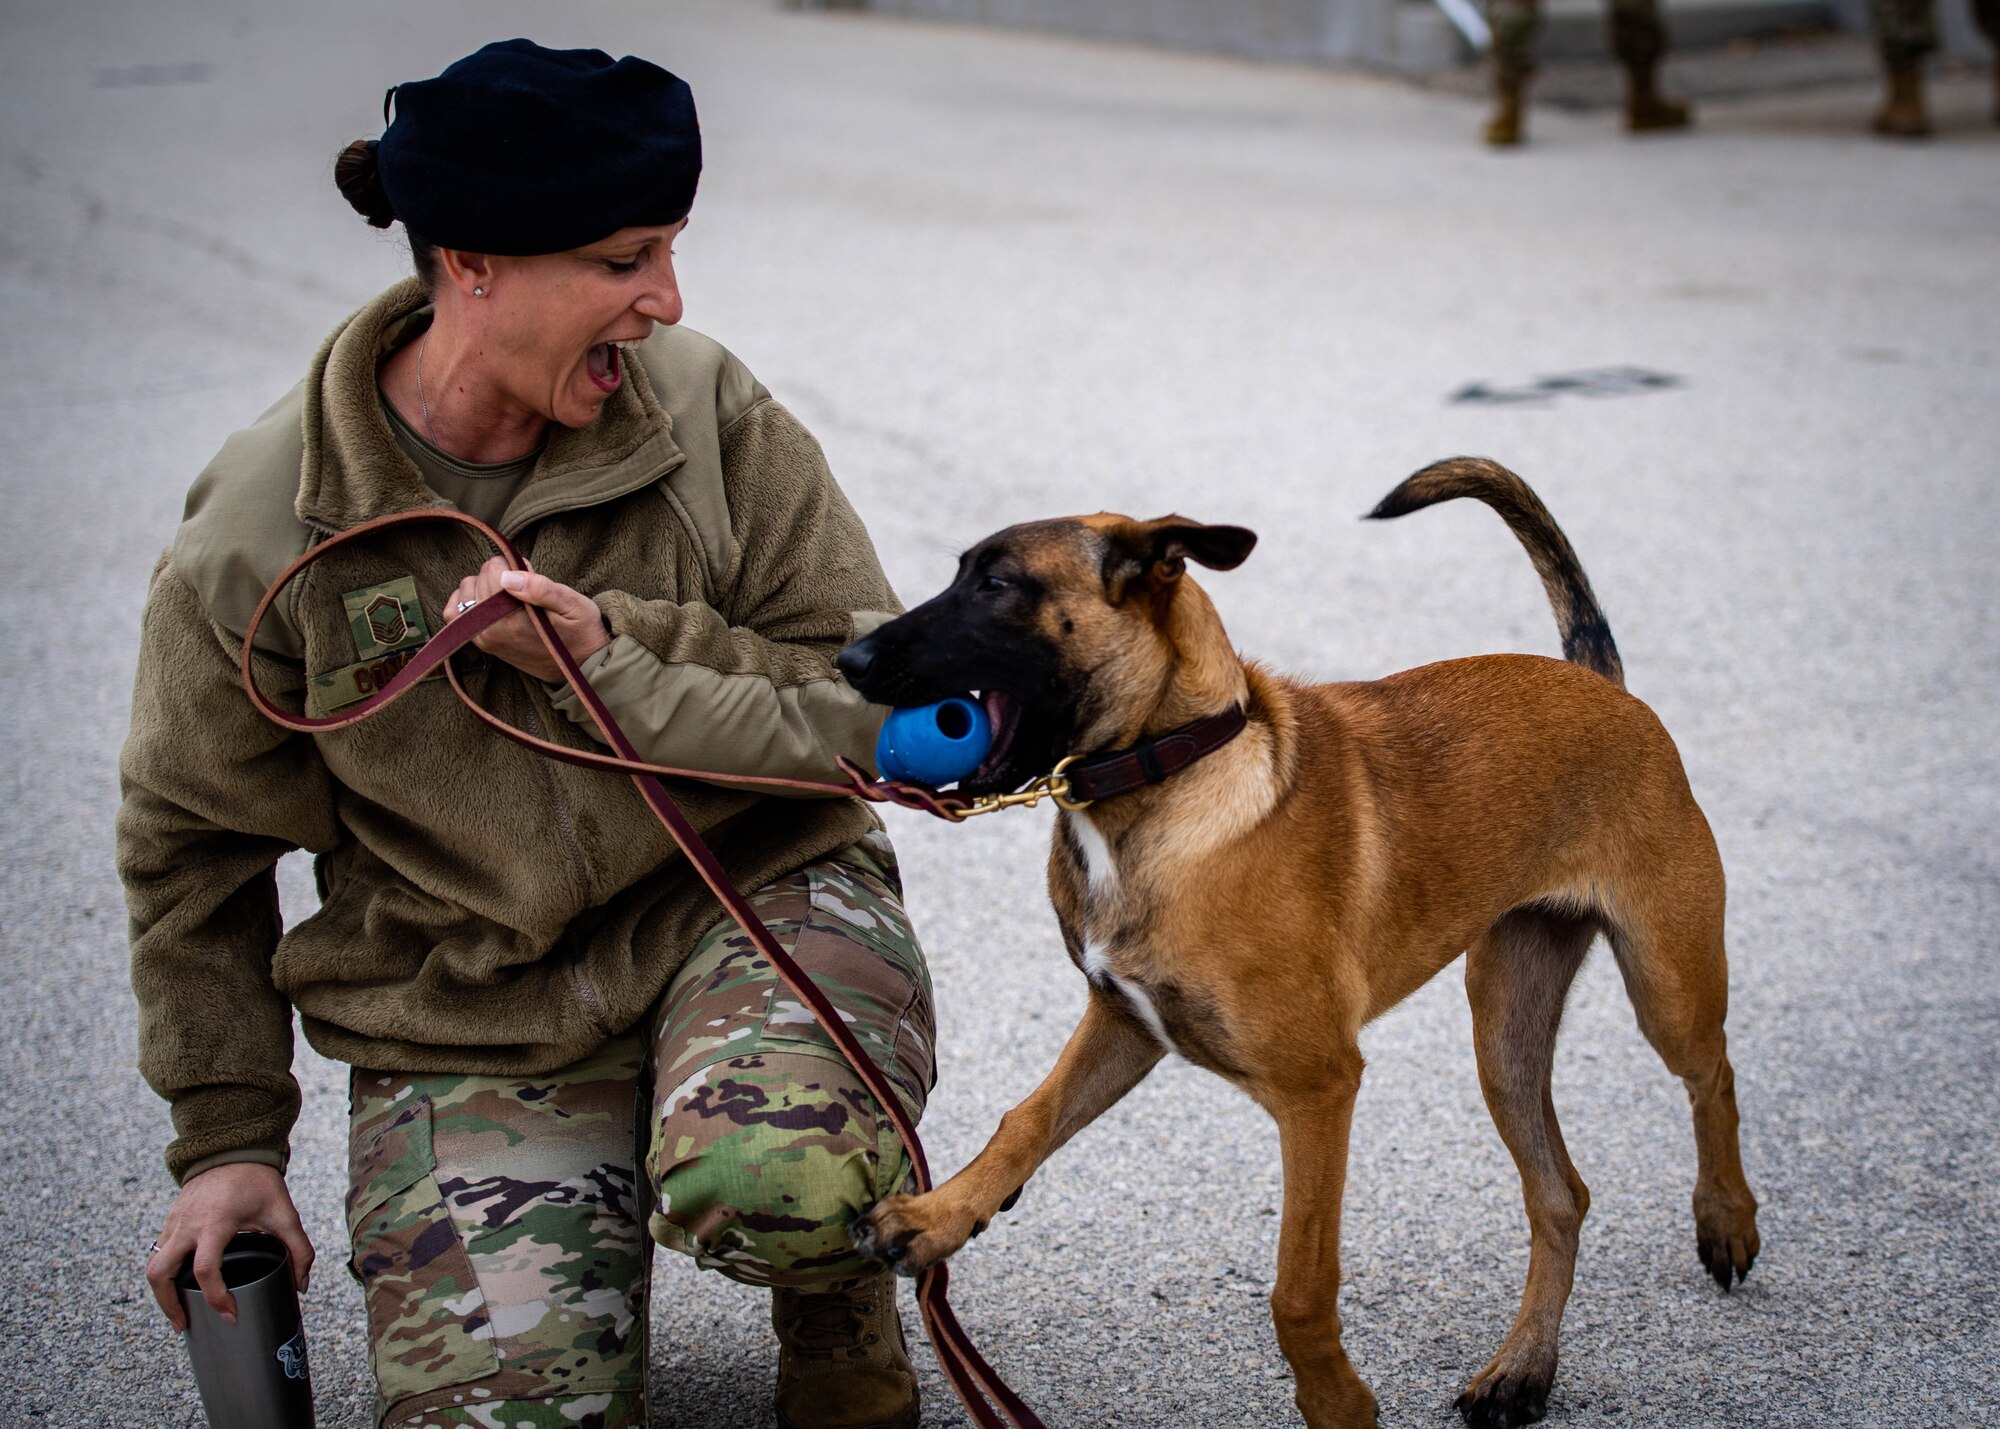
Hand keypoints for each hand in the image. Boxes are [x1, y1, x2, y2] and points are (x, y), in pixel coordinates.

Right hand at [146, 1162, 313, 1330]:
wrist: (233, 1150)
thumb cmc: (258, 1181)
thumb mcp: (284, 1213)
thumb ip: (299, 1249)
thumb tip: (301, 1285)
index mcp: (215, 1223)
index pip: (206, 1270)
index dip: (216, 1298)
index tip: (229, 1315)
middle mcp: (188, 1225)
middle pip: (160, 1274)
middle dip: (169, 1305)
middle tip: (185, 1325)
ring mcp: (174, 1222)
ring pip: (153, 1266)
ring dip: (162, 1294)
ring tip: (179, 1313)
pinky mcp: (170, 1221)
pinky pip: (158, 1253)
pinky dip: (165, 1274)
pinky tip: (180, 1287)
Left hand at [446, 557, 611, 684]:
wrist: (580, 666)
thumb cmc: (580, 631)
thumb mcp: (573, 604)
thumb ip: (541, 589)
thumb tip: (508, 575)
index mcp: (511, 620)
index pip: (493, 570)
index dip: (514, 564)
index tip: (532, 574)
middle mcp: (490, 630)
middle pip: (478, 578)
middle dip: (500, 574)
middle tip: (525, 585)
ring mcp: (481, 638)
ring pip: (464, 592)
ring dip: (483, 585)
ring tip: (508, 594)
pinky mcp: (479, 642)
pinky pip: (453, 613)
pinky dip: (465, 600)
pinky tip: (488, 600)